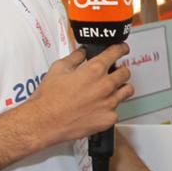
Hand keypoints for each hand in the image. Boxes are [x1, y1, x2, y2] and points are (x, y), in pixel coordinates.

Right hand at [20, 44, 134, 149]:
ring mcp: (109, 103)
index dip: (121, 48)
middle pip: (126, 72)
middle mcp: (105, 85)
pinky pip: (117, 110)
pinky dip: (110, 108)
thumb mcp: (59, 68)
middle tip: (114, 72)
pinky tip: (100, 107)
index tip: (122, 49)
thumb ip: (75, 57)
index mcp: (94, 70)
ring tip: (111, 90)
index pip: (117, 52)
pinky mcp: (109, 118)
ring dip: (121, 88)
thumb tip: (82, 52)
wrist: (44, 122)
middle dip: (120, 70)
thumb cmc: (49, 98)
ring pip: (127, 90)